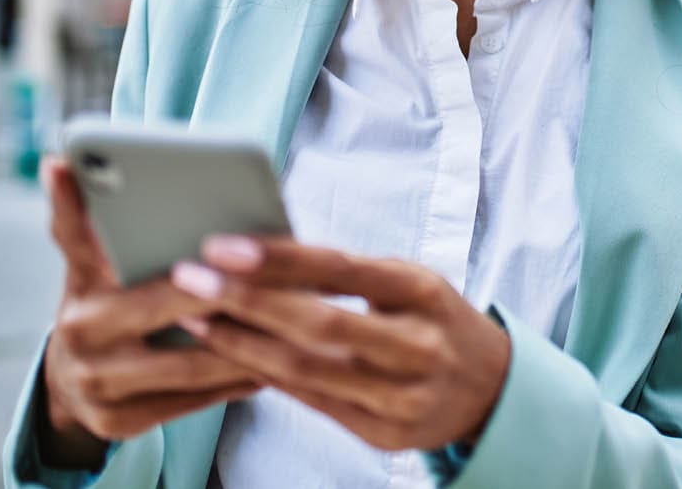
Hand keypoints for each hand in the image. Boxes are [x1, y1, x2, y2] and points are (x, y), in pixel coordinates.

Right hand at [38, 157, 263, 466]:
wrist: (70, 382)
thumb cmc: (102, 300)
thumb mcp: (90, 258)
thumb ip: (87, 217)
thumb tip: (58, 161)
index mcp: (81, 280)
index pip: (90, 238)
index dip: (115, 213)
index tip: (171, 202)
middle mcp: (81, 332)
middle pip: (171, 301)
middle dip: (228, 287)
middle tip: (284, 270)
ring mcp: (99, 383)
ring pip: (192, 360)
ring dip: (248, 341)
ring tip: (297, 318)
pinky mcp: (120, 423)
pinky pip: (194, 399)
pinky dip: (236, 380)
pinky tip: (275, 363)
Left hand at [170, 235, 511, 452]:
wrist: (491, 387)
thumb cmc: (432, 317)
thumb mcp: (407, 281)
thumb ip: (346, 273)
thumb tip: (264, 251)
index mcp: (423, 290)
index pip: (343, 270)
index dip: (281, 258)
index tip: (224, 245)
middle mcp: (417, 344)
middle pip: (319, 324)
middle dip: (247, 300)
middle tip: (190, 278)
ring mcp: (402, 396)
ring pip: (308, 371)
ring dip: (242, 344)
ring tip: (195, 317)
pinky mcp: (385, 435)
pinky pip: (313, 402)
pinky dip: (267, 377)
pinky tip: (230, 355)